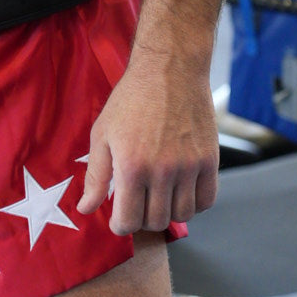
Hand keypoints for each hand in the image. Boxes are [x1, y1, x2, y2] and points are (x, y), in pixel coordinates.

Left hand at [78, 50, 219, 234]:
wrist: (170, 69)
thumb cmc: (131, 99)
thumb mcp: (103, 134)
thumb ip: (95, 176)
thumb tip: (86, 209)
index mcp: (131, 166)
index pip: (128, 221)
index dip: (120, 226)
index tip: (119, 218)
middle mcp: (162, 170)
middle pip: (155, 221)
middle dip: (142, 220)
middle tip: (138, 204)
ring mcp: (189, 166)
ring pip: (182, 215)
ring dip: (168, 213)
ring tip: (158, 197)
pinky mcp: (210, 160)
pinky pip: (207, 200)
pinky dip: (194, 204)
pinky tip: (181, 191)